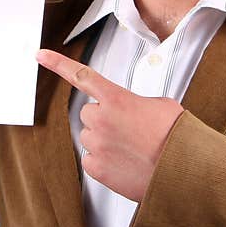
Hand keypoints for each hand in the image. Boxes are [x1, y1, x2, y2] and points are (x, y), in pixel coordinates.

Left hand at [36, 49, 182, 201]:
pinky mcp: (96, 168)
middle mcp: (102, 119)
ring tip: (132, 149)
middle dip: (104, 119)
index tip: (40, 55)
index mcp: (116, 98)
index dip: (57, 63)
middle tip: (129, 130)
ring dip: (105, 140)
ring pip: (90, 137)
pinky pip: (91, 159)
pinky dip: (104, 162)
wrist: (185, 171)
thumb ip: (135, 101)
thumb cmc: (177, 138)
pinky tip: (124, 163)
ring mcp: (97, 144)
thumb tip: (132, 111)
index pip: (81, 75)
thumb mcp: (161, 104)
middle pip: (89, 113)